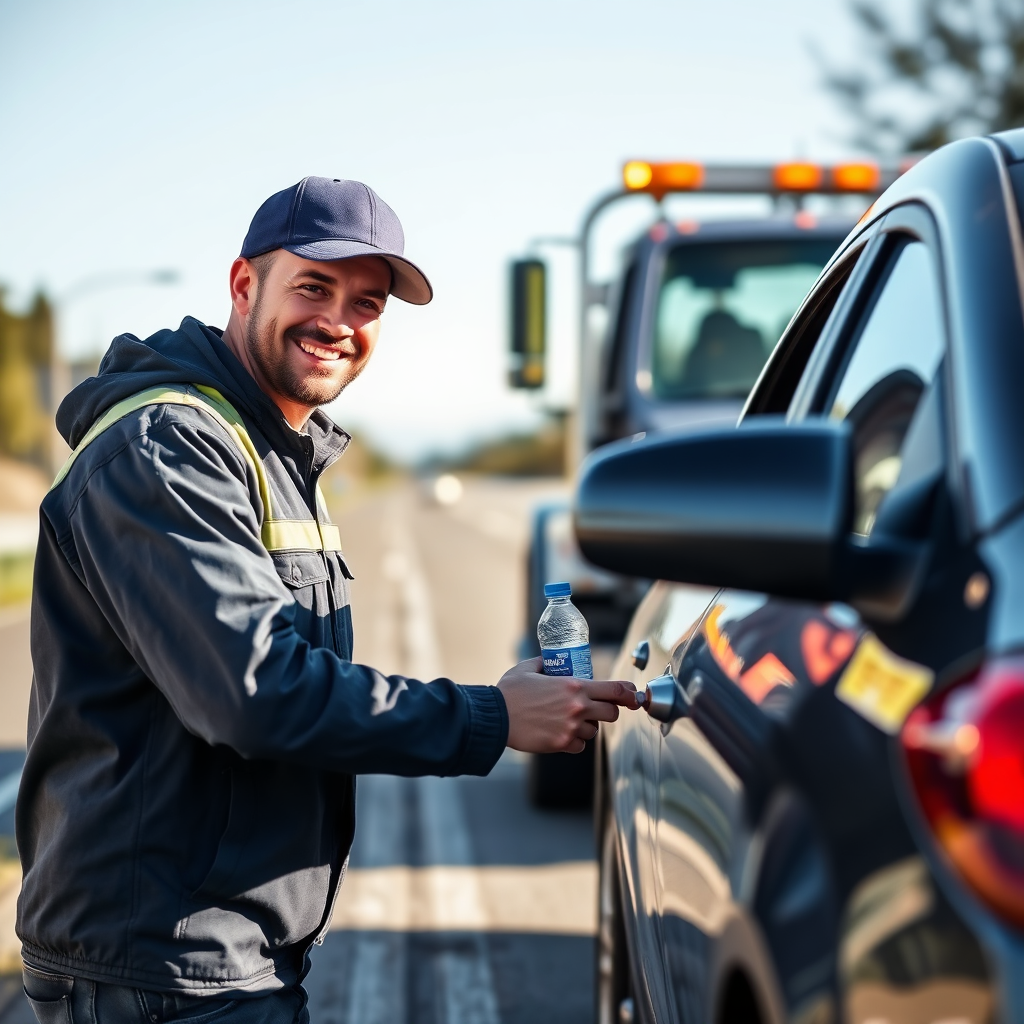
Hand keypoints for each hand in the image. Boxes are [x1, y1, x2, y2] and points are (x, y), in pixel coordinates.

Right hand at [497, 657, 641, 754]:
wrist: (495, 717)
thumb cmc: (509, 692)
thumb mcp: (528, 668)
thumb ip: (543, 663)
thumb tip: (549, 661)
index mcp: (574, 686)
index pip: (615, 690)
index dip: (629, 693)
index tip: (633, 696)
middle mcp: (577, 707)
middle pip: (612, 712)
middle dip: (607, 710)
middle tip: (596, 707)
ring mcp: (571, 727)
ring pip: (594, 731)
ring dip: (587, 726)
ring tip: (570, 720)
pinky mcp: (561, 743)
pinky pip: (580, 746)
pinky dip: (574, 741)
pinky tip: (562, 733)